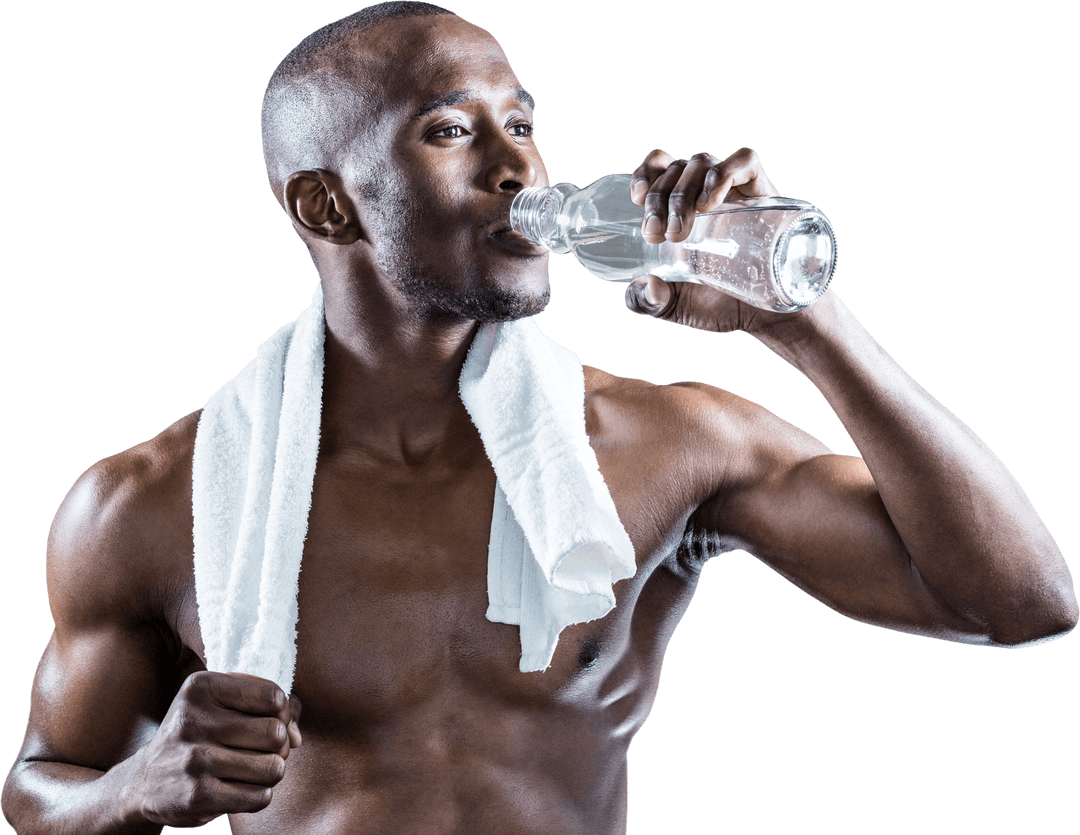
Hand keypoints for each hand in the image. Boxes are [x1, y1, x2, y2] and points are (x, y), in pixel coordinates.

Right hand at [131, 671, 301, 826]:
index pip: (274, 697)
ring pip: (273, 768)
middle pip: (276, 734)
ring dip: (271, 772)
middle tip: (262, 750)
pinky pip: (260, 797)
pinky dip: (259, 795)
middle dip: (279, 745)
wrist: (143, 781)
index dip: (282, 712)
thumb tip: (296, 738)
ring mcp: (194, 759)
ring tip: (252, 769)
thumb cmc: (198, 734)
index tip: (267, 720)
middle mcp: (194, 720)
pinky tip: (240, 788)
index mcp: (201, 686)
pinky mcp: (197, 796)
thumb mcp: (222, 705)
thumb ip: (270, 710)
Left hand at [624, 147, 801, 335]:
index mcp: (679, 208)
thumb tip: (643, 285)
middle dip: (658, 199)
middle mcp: (704, 193)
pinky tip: (709, 203)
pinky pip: (744, 162)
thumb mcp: (673, 306)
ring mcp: (733, 191)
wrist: (764, 316)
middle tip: (656, 236)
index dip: (645, 173)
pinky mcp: (762, 192)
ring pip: (701, 162)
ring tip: (679, 232)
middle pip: (676, 168)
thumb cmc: (719, 304)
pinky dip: (722, 174)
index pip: (660, 167)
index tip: (638, 199)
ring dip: (682, 192)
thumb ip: (647, 301)